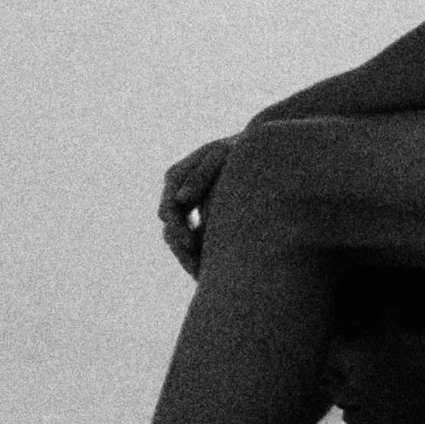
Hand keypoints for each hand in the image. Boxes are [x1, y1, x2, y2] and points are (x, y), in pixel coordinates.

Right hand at [159, 134, 237, 276]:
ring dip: (186, 257)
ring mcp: (185, 206)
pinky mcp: (197, 216)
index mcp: (176, 175)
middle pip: (170, 228)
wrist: (255, 150)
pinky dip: (197, 254)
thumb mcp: (222, 155)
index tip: (191, 244)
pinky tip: (208, 272)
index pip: (169, 207)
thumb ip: (201, 174)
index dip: (177, 228)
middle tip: (197, 268)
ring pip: (176, 238)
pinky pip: (191, 240)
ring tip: (201, 274)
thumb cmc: (238, 149)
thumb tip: (180, 200)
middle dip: (181, 249)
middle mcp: (176, 193)